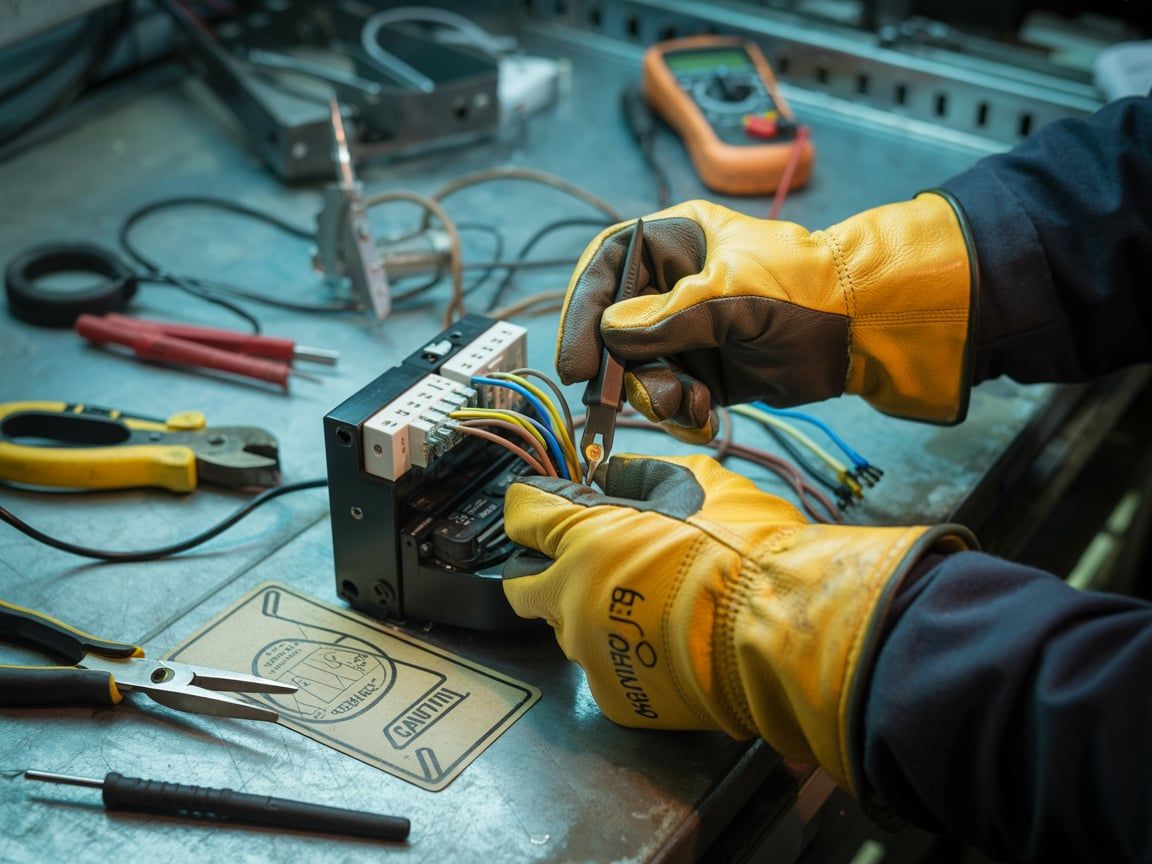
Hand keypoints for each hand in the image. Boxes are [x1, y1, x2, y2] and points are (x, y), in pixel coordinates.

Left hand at [502, 454, 974, 791]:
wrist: (777, 635)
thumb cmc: (742, 551)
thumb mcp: (701, 482)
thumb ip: (645, 475)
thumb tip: (616, 475)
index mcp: (582, 541)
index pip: (522, 514)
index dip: (533, 505)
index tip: (546, 506)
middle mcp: (569, 601)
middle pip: (524, 585)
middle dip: (543, 571)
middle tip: (587, 564)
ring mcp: (590, 655)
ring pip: (572, 630)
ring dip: (596, 615)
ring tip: (654, 607)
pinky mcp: (616, 700)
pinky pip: (610, 672)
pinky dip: (630, 658)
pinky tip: (668, 646)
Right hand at [556, 194, 975, 442]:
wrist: (862, 331)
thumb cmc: (803, 289)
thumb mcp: (731, 295)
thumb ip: (667, 318)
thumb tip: (611, 335)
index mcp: (676, 241)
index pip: (607, 269)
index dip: (584, 313)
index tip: (576, 363)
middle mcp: (673, 286)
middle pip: (616, 330)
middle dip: (624, 369)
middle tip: (632, 398)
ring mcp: (688, 331)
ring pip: (639, 369)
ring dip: (656, 394)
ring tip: (691, 401)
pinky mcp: (706, 369)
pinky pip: (669, 394)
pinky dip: (680, 409)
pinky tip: (706, 411)